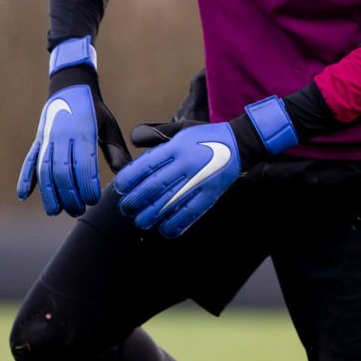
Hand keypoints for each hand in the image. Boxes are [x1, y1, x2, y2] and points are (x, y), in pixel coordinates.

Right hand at [17, 37, 129, 216]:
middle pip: (62, 172)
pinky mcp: (38, 140)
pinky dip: (25, 178)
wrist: (71, 85)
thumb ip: (116, 151)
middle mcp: (62, 136)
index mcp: (83, 133)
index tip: (94, 200)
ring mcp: (47, 139)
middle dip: (70, 195)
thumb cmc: (95, 110)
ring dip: (49, 194)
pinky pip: (29, 161)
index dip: (87, 185)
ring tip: (56, 212)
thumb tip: (126, 174)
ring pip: (44, 170)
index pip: (83, 165)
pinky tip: (23, 196)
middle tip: (78, 211)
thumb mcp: (108, 126)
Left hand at [114, 122, 241, 237]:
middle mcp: (185, 164)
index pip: (146, 165)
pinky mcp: (210, 194)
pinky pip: (190, 212)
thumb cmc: (206, 137)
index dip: (129, 179)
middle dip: (136, 200)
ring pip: (169, 202)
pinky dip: (176, 224)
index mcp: (176, 147)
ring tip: (141, 222)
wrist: (239, 143)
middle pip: (154, 186)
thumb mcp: (180, 131)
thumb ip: (157, 137)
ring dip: (152, 215)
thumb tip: (133, 141)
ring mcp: (199, 180)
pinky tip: (165, 229)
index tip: (120, 188)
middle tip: (126, 208)